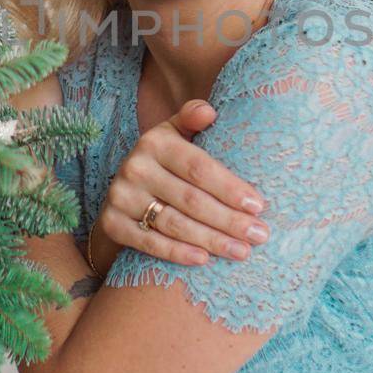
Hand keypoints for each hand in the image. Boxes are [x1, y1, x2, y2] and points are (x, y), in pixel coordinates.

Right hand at [97, 99, 271, 266]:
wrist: (122, 190)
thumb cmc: (164, 162)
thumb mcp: (175, 134)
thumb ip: (191, 118)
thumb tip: (209, 112)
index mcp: (154, 142)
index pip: (199, 168)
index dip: (230, 188)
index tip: (259, 206)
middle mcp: (135, 168)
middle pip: (191, 199)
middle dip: (229, 220)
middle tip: (260, 235)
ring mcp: (121, 197)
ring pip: (174, 224)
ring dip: (212, 240)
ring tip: (242, 252)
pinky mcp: (112, 224)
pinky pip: (149, 243)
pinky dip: (177, 253)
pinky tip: (204, 260)